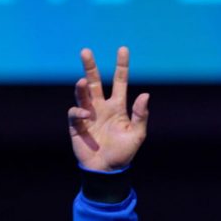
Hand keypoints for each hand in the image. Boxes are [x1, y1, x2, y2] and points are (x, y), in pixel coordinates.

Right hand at [69, 46, 150, 171]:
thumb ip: (140, 115)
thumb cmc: (123, 153)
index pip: (119, 81)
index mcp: (117, 107)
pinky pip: (75, 114)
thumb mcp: (137, 135)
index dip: (121, 66)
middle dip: (90, 66)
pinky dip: (79, 113)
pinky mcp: (77, 126)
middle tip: (86, 51)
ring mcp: (88, 115)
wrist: (107, 170)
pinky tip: (85, 116)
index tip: (123, 49)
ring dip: (81, 87)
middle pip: (94, 81)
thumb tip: (145, 94)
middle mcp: (101, 107)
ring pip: (82, 94)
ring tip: (82, 82)